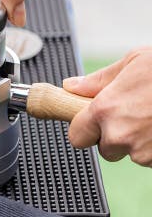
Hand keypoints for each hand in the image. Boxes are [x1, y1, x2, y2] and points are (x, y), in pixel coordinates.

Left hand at [64, 48, 151, 165]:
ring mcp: (144, 152)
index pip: (76, 136)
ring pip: (134, 154)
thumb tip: (71, 86)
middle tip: (134, 114)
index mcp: (105, 110)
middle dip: (116, 136)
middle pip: (105, 150)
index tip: (92, 122)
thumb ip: (99, 80)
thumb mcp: (133, 62)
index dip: (85, 129)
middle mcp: (121, 135)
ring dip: (141, 141)